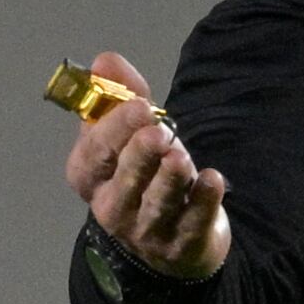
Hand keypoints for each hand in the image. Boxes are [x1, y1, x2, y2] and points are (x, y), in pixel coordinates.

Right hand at [62, 51, 231, 280]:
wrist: (169, 234)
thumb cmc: (143, 174)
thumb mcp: (128, 133)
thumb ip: (119, 95)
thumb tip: (105, 60)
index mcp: (91, 177)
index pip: (94, 155)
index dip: (114, 130)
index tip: (139, 105)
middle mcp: (113, 207)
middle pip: (124, 181)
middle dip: (140, 154)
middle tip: (159, 131)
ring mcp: (147, 230)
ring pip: (156, 204)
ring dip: (168, 179)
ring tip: (180, 156)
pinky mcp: (182, 243)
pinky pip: (192, 223)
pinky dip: (203, 202)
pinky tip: (212, 180)